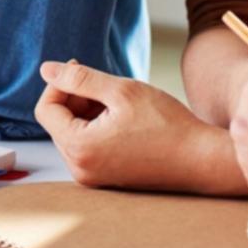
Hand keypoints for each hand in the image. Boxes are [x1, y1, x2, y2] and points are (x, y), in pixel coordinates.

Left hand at [35, 61, 233, 191]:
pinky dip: (97, 127)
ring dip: (87, 112)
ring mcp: (93, 177)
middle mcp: (80, 169)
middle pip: (58, 122)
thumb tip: (46, 69)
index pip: (46, 109)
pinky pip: (88, 146)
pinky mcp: (106, 178)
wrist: (201, 160)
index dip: (59, 84)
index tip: (81, 69)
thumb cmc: (167, 124)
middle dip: (76, 98)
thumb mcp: (121, 91)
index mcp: (80, 148)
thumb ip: (80, 78)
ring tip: (120, 104)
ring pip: (73, 132)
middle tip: (108, 86)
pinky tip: (124, 120)